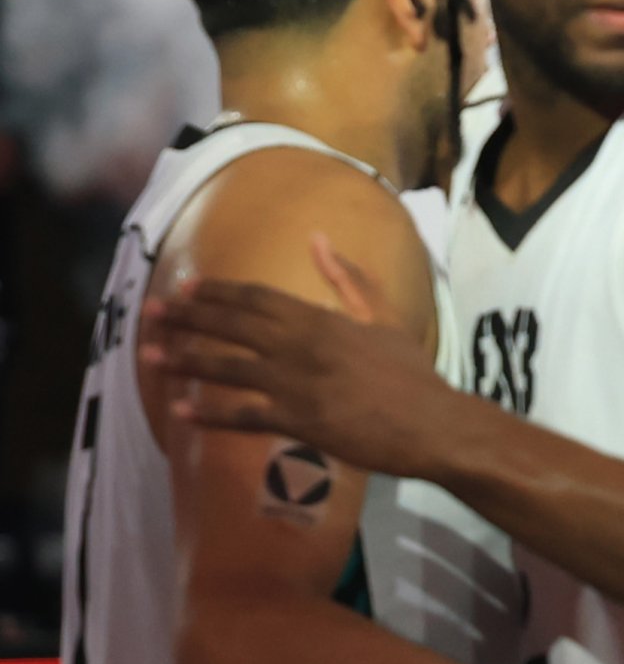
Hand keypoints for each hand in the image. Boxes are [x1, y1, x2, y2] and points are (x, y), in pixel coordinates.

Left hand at [142, 235, 456, 478]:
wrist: (433, 424)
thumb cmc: (412, 374)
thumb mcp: (385, 318)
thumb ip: (350, 279)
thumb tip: (319, 239)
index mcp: (321, 319)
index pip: (257, 298)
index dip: (218, 292)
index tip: (187, 287)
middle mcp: (300, 346)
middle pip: (232, 326)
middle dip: (187, 318)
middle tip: (152, 313)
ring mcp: (295, 385)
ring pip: (226, 367)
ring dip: (184, 360)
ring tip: (150, 356)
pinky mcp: (297, 421)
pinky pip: (242, 415)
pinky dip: (209, 414)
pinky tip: (180, 411)